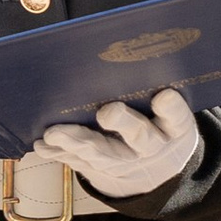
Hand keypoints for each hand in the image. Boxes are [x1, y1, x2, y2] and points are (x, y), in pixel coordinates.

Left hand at [38, 87, 201, 198]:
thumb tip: (128, 48)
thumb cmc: (159, 123)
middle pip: (139, 136)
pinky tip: (43, 145)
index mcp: (175, 128)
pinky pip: (82, 163)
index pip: (177, 116)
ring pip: (103, 154)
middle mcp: (153, 147)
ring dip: (77, 143)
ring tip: (54, 133)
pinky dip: (61, 153)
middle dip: (122, 122)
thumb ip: (155, 86)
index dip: (170, 108)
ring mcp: (128, 164)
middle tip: (106, 112)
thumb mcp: (170, 112)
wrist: (158, 170)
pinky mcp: (104, 172)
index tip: (163, 96)